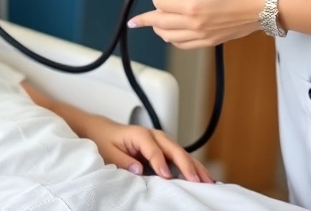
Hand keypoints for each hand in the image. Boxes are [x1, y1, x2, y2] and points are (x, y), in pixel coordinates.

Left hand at [81, 116, 213, 182]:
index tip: (166, 176)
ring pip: (182, 153)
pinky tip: (202, 176)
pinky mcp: (164, 149)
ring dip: (195, 166)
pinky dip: (192, 166)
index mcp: (140, 134)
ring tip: (208, 181)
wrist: (102, 131)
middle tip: (196, 180)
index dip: (160, 163)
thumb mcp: (108, 151)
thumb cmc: (105, 140)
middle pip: (174, 149)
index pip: (153, 149)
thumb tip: (139, 170)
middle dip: (186, 164)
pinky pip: (180, 157)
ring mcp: (161, 141)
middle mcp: (154, 136)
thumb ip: (123, 160)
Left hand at [129, 0, 268, 48]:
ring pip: (169, 37)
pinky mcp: (210, 41)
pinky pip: (184, 45)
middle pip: (160, 24)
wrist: (264, 7)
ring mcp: (202, 36)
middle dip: (145, 19)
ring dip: (158, 30)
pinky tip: (171, 34)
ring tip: (152, 24)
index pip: (161, 3)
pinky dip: (173, 40)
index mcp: (192, 7)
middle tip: (134, 20)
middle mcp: (193, 25)